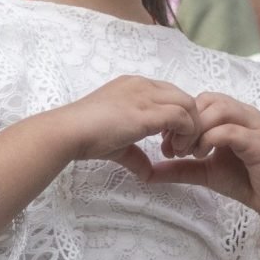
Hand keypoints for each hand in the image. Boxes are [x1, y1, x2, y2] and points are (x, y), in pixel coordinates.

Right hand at [49, 76, 200, 178]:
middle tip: (179, 149)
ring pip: (188, 105)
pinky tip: (174, 150)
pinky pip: (182, 116)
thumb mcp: (117, 145)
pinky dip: (186, 134)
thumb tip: (148, 174)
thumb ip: (136, 156)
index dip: (177, 118)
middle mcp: (143, 85)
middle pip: (184, 97)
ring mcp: (146, 95)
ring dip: (190, 130)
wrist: (69, 133)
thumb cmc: (86, 136)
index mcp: (134, 86)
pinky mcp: (147, 111)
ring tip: (178, 151)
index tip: (169, 142)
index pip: (171, 95)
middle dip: (189, 123)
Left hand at [147, 93, 259, 223]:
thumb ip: (179, 168)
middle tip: (173, 147)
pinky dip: (211, 139)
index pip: (199, 102)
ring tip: (186, 151)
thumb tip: (149, 171)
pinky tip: (201, 155)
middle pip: (208, 100)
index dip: (179, 119)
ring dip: (197, 129)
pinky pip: (232, 130)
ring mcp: (254, 126)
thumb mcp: (204, 172)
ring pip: (220, 109)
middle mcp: (244, 115)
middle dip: (185, 121)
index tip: (165, 143)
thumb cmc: (244, 181)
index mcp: (231, 116)